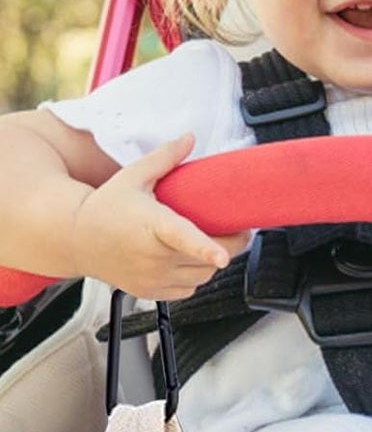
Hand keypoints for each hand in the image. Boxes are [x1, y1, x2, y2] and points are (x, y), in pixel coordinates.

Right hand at [70, 136, 251, 300]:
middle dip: (230, 244)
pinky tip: (188, 259)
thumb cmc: (104, 207)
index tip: (222, 255)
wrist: (75, 238)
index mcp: (152, 225)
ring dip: (213, 261)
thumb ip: (165, 158)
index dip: (207, 249)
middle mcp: (153, 256)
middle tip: (235, 228)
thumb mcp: (134, 176)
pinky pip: (188, 289)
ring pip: (203, 275)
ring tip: (211, 242)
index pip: (184, 239)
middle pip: (208, 259)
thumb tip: (189, 139)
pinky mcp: (150, 292)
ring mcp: (151, 277)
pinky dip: (195, 276)